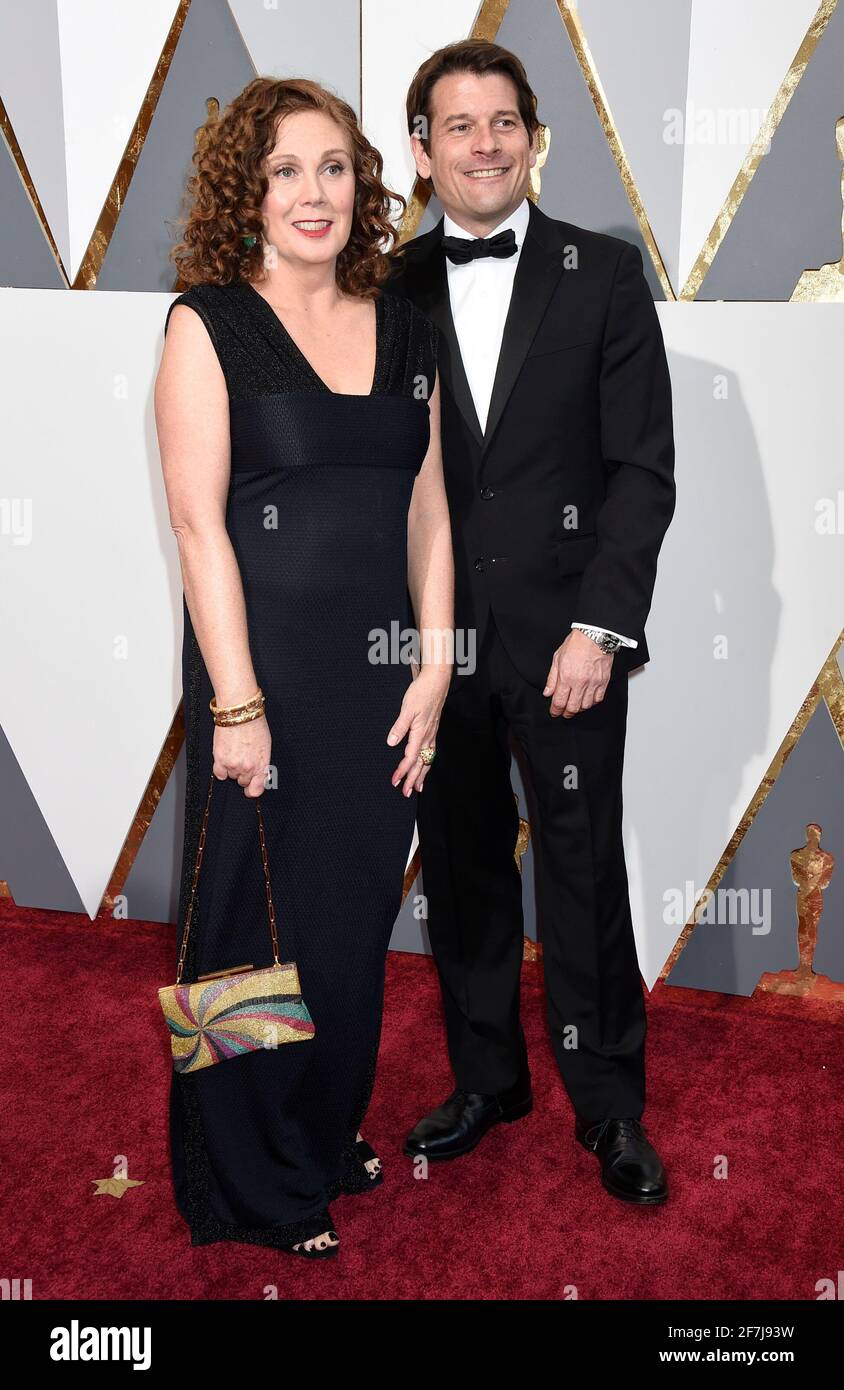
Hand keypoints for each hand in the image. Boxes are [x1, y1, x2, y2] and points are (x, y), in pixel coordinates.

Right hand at [212, 714, 271, 796]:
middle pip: (243, 782)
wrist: (240, 713)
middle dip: (242, 773)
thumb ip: (262, 764)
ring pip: (231, 777)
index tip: (251, 788)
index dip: (253, 789)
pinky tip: (224, 758)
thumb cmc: (254, 725)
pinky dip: (221, 768)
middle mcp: (248, 768)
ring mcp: (234, 765)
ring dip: (231, 768)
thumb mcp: (266, 746)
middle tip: (242, 758)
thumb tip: (261, 777)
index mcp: (262, 765)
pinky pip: (219, 774)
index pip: (257, 789)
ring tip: (234, 753)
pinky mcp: (220, 760)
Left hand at [387, 666, 450, 795]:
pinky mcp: (433, 729)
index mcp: (420, 733)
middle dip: (413, 779)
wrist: (437, 681)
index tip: (394, 781)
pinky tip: (426, 765)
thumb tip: (391, 743)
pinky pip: (431, 751)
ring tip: (418, 787)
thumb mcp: (407, 709)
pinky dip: (428, 762)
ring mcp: (432, 734)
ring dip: (422, 774)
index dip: (402, 771)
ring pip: (428, 759)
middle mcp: (428, 736)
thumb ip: (400, 727)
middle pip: (421, 763)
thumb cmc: (422, 692)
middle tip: (406, 793)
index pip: (410, 758)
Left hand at [543, 630, 612, 717]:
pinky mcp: (603, 682)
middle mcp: (580, 682)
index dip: (555, 710)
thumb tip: (548, 693)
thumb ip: (552, 678)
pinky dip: (591, 702)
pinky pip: (598, 699)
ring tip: (574, 705)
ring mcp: (593, 683)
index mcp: (566, 677)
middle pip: (573, 707)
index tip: (554, 712)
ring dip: (578, 708)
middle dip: (566, 713)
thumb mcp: (557, 659)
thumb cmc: (576, 644)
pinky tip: (586, 700)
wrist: (594, 636)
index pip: (559, 702)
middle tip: (563, 712)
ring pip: (585, 706)